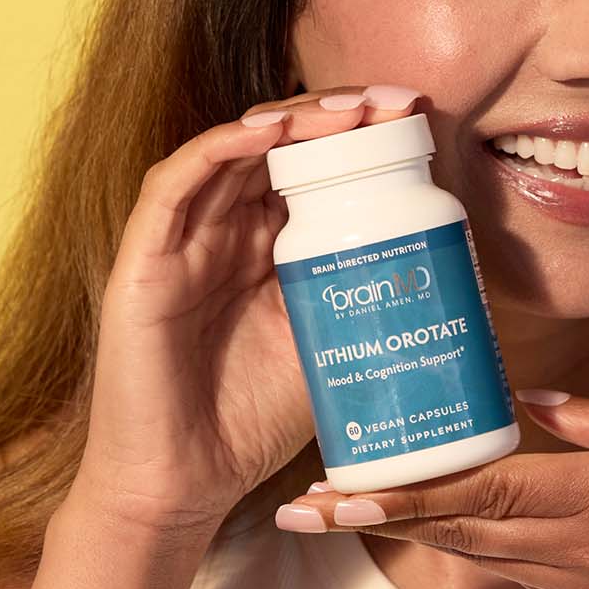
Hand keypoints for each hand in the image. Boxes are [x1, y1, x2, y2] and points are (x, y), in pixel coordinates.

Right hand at [72, 83, 425, 541]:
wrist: (181, 488)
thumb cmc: (250, 423)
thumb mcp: (327, 347)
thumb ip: (360, 299)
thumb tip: (446, 269)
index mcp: (266, 248)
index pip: (311, 168)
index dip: (357, 136)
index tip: (416, 116)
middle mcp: (222, 231)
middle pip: (276, 146)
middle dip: (335, 116)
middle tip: (392, 100)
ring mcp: (181, 241)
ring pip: (231, 149)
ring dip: (290, 119)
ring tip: (348, 109)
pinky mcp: (141, 259)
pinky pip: (176, 183)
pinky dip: (221, 147)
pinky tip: (268, 130)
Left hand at [280, 392, 588, 588]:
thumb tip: (535, 405)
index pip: (484, 490)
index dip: (405, 492)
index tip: (337, 492)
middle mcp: (577, 543)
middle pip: (454, 528)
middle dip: (373, 517)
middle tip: (298, 507)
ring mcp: (579, 582)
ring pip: (472, 549)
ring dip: (403, 529)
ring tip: (340, 507)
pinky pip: (510, 564)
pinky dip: (461, 540)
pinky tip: (439, 516)